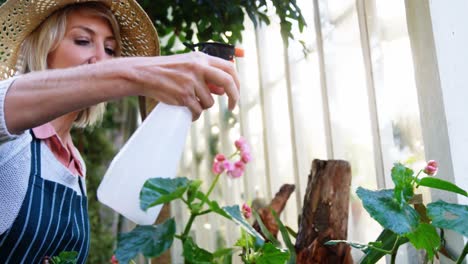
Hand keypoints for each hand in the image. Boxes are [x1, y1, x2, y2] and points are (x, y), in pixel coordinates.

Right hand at [122, 52, 239, 119]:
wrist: (144, 74)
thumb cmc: (167, 71)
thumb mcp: (188, 65)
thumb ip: (207, 75)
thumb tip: (224, 91)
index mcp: (201, 58)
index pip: (229, 68)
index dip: (237, 82)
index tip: (236, 92)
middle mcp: (198, 68)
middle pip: (227, 82)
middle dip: (234, 97)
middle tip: (232, 106)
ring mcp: (191, 82)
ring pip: (209, 102)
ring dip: (202, 106)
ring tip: (189, 101)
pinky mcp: (183, 96)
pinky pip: (197, 111)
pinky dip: (194, 114)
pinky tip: (186, 110)